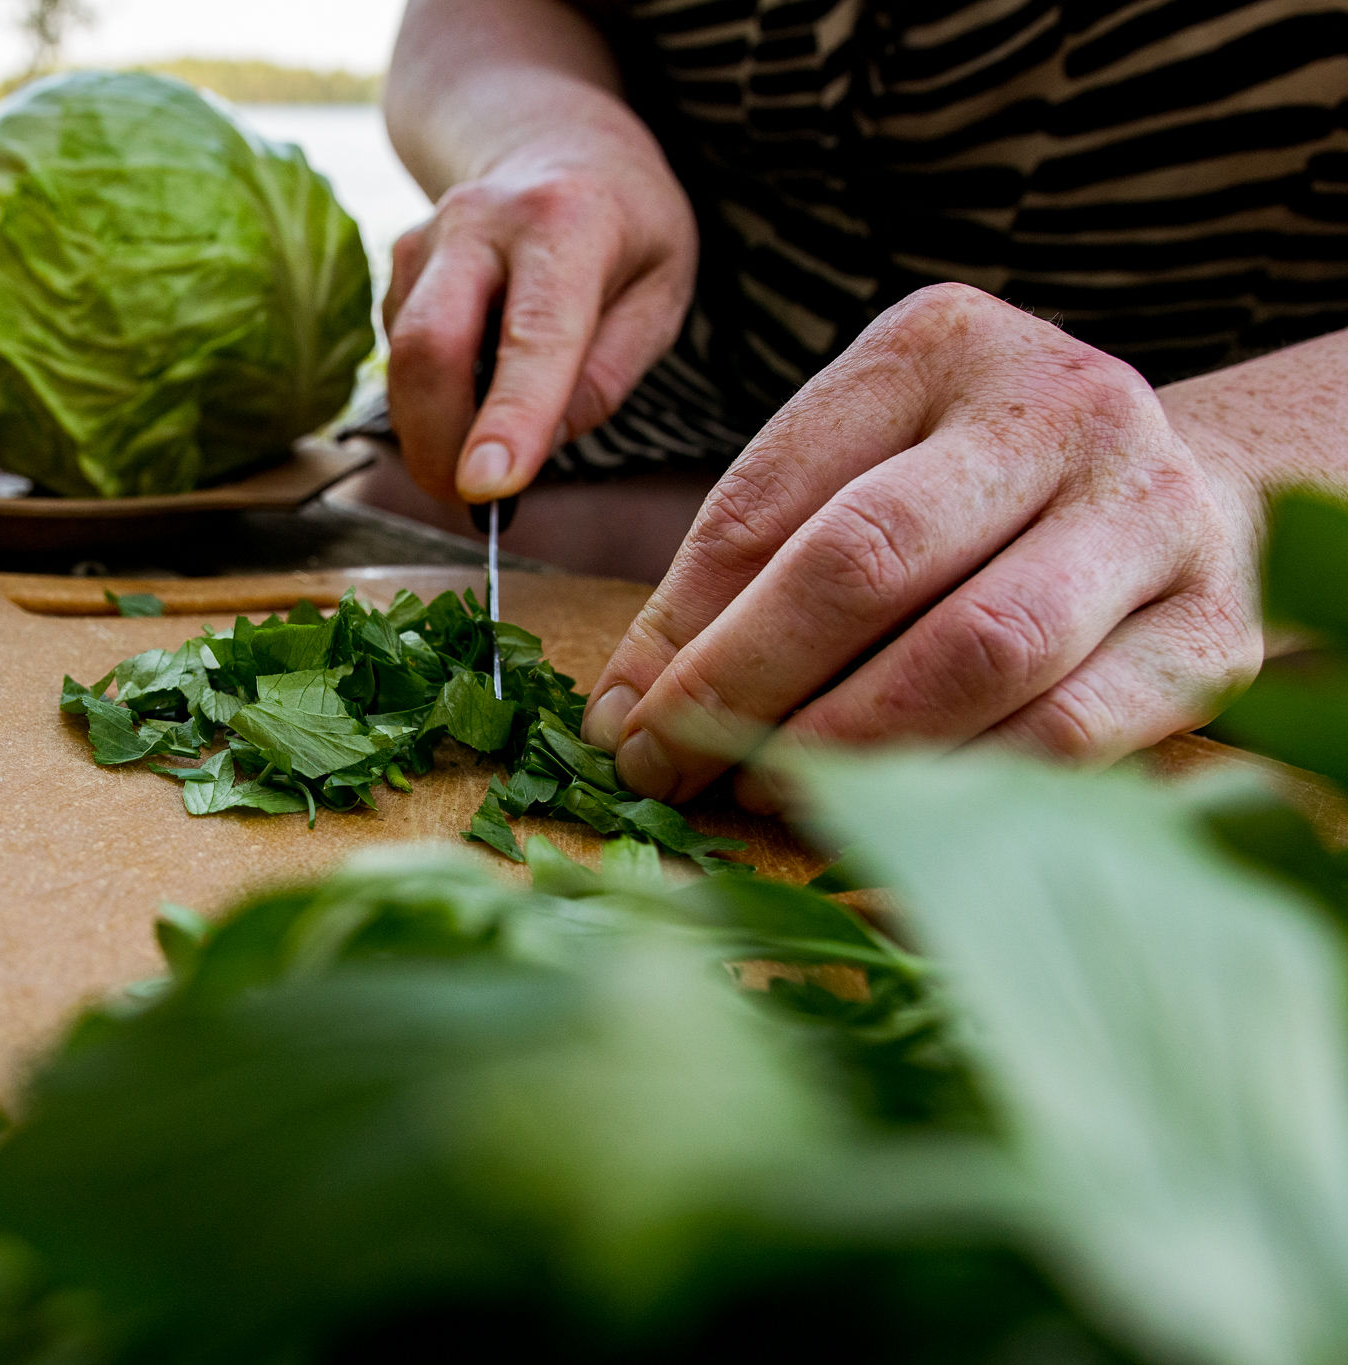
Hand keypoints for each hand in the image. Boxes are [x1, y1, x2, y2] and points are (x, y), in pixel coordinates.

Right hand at [383, 131, 697, 502]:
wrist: (553, 139)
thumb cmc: (624, 226)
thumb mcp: (661, 293)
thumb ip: (606, 376)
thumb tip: (534, 450)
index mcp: (567, 221)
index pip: (533, 335)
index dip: (508, 418)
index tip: (488, 489)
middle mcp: (481, 219)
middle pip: (429, 347)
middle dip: (437, 443)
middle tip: (468, 502)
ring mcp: (425, 238)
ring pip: (402, 361)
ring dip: (431, 430)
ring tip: (484, 455)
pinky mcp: (395, 266)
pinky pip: (399, 356)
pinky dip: (429, 400)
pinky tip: (473, 395)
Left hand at [580, 283, 1266, 802]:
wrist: (1182, 493)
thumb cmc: (969, 496)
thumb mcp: (851, 475)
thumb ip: (741, 567)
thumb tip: (625, 713)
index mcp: (942, 346)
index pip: (771, 498)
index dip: (683, 628)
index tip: (623, 722)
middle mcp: (1063, 407)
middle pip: (864, 561)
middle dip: (743, 685)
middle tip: (673, 768)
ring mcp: (1153, 514)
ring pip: (973, 652)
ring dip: (843, 746)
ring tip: (763, 791)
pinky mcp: (1211, 631)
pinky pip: (1065, 735)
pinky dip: (953, 792)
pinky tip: (878, 824)